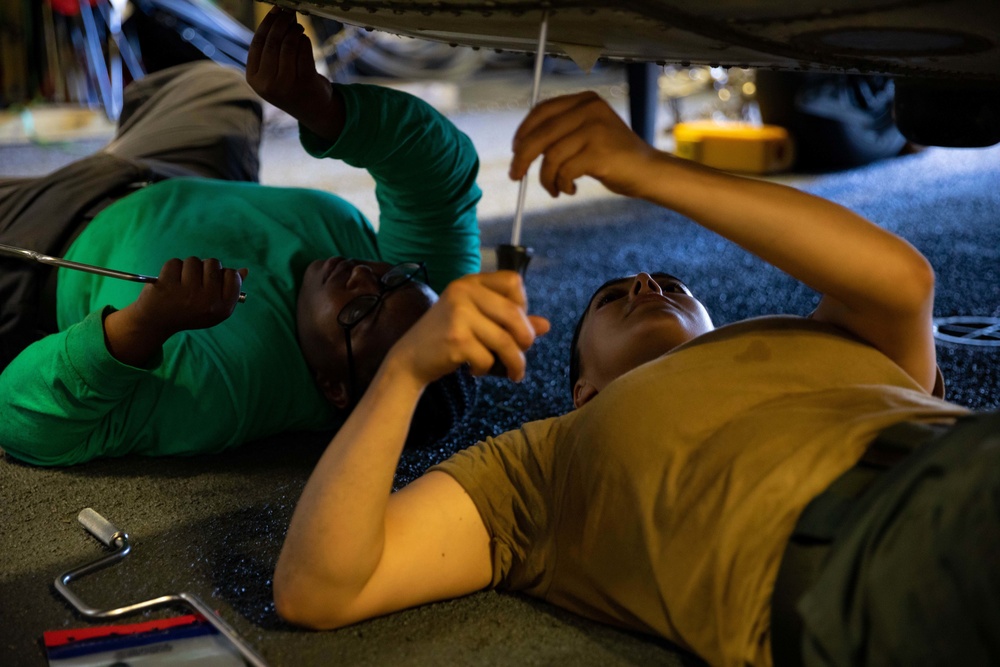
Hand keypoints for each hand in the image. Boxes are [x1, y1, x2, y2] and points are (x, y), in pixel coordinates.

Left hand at [103, 258, 245, 365]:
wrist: (156, 322)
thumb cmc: (189, 312)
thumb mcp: (214, 307)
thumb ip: (230, 290)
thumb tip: (244, 270)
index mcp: (222, 308)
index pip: (232, 276)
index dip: (221, 274)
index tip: (211, 282)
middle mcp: (208, 302)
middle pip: (213, 263)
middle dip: (203, 268)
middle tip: (193, 282)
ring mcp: (187, 293)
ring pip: (194, 261)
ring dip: (186, 267)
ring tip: (180, 282)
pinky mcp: (168, 285)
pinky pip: (175, 262)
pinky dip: (171, 268)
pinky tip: (169, 281)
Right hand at [246, 7, 344, 140]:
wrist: (314, 111)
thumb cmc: (291, 86)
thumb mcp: (272, 73)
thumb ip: (270, 50)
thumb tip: (277, 15)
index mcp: (254, 79)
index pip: (257, 43)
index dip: (266, 23)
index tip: (275, 9)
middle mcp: (268, 84)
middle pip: (273, 42)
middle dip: (281, 22)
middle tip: (289, 12)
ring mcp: (286, 85)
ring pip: (289, 45)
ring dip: (294, 30)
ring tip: (298, 26)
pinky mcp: (305, 83)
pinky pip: (304, 52)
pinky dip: (304, 41)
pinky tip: (304, 38)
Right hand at [387, 272, 550, 384]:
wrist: (409, 359)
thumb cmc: (445, 337)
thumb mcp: (477, 322)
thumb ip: (510, 321)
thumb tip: (546, 325)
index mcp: (470, 282)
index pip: (513, 282)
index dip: (522, 304)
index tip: (515, 324)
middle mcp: (464, 292)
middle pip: (514, 314)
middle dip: (525, 339)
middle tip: (522, 354)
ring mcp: (458, 314)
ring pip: (506, 341)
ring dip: (514, 362)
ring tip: (513, 372)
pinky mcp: (456, 339)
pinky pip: (488, 358)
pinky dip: (487, 369)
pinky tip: (476, 369)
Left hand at [509, 91, 659, 197]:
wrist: (648, 171)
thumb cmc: (614, 157)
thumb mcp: (588, 134)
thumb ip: (562, 132)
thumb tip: (521, 146)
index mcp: (586, 100)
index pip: (542, 110)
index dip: (524, 131)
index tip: (515, 150)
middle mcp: (590, 109)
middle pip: (540, 134)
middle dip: (522, 158)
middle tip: (515, 176)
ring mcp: (596, 130)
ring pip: (550, 157)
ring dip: (546, 179)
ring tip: (555, 188)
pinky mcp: (599, 153)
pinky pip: (564, 172)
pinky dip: (561, 185)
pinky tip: (570, 190)